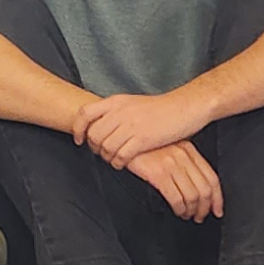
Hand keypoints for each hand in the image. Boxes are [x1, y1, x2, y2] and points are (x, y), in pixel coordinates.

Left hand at [74, 89, 207, 166]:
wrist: (185, 107)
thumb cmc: (161, 108)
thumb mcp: (133, 103)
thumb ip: (116, 112)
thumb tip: (101, 125)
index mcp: (116, 101)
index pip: (85, 113)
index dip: (77, 128)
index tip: (79, 139)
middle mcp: (120, 111)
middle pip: (93, 134)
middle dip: (94, 148)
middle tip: (101, 153)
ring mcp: (131, 125)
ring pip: (105, 147)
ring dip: (106, 157)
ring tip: (113, 159)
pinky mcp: (143, 138)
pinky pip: (120, 155)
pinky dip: (118, 163)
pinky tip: (122, 164)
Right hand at [124, 141, 224, 221]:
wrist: (120, 137)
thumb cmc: (142, 144)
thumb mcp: (168, 146)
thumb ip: (182, 160)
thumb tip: (194, 183)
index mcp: (188, 150)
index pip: (212, 177)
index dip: (217, 198)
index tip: (217, 208)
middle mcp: (183, 156)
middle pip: (205, 189)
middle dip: (205, 208)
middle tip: (201, 216)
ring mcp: (171, 164)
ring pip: (192, 195)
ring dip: (192, 210)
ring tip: (187, 215)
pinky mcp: (157, 173)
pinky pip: (176, 197)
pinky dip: (179, 208)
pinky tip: (177, 211)